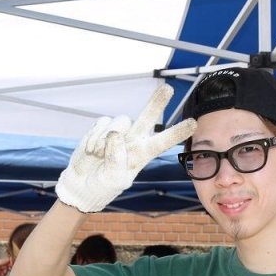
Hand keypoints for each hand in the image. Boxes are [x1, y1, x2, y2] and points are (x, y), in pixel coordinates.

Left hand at [0, 258, 11, 275]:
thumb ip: (3, 261)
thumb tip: (10, 259)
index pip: (6, 261)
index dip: (9, 262)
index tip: (11, 265)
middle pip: (7, 266)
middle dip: (7, 268)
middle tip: (5, 270)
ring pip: (6, 272)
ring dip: (4, 273)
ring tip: (1, 274)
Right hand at [56, 84, 196, 212]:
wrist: (82, 183)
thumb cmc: (103, 186)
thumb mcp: (114, 180)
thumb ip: (117, 160)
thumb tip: (115, 135)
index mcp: (143, 154)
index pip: (163, 141)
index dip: (177, 132)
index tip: (193, 123)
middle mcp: (134, 139)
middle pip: (148, 117)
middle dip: (156, 102)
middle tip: (167, 88)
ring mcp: (118, 132)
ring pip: (119, 122)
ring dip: (105, 140)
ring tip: (98, 155)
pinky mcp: (102, 127)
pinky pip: (100, 124)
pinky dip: (93, 138)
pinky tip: (91, 151)